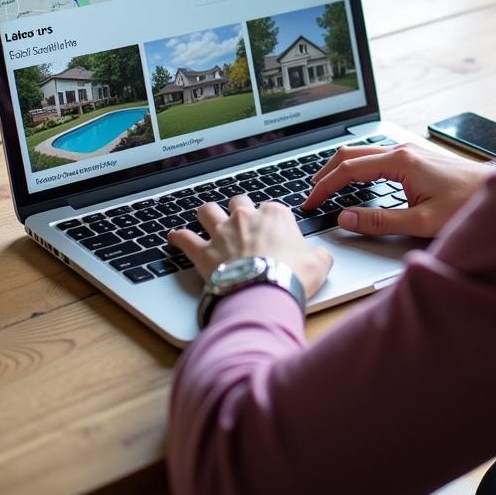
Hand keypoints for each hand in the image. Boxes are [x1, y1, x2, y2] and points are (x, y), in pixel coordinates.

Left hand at [169, 195, 333, 297]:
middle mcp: (245, 217)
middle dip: (238, 209)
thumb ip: (319, 255)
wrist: (265, 292)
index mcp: (274, 215)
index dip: (272, 220)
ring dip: (207, 214)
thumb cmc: (292, 276)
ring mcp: (222, 232)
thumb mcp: (319, 264)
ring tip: (207, 218)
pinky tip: (174, 237)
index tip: (273, 232)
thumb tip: (321, 257)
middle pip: (238, 202)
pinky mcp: (204, 252)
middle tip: (241, 222)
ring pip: (208, 211)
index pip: (272, 208)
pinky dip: (179, 237)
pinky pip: (185, 239)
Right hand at [302, 142, 492, 238]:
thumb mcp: (421, 221)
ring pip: (361, 153)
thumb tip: (345, 218)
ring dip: (339, 169)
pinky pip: (374, 157)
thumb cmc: (466, 204)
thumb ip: (380, 221)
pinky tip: (354, 183)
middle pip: (349, 154)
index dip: (324, 187)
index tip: (310, 203)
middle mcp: (400, 150)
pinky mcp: (413, 157)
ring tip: (325, 188)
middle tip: (310, 195)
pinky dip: (355, 168)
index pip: (348, 170)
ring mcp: (407, 151)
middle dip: (325, 173)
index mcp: (399, 161)